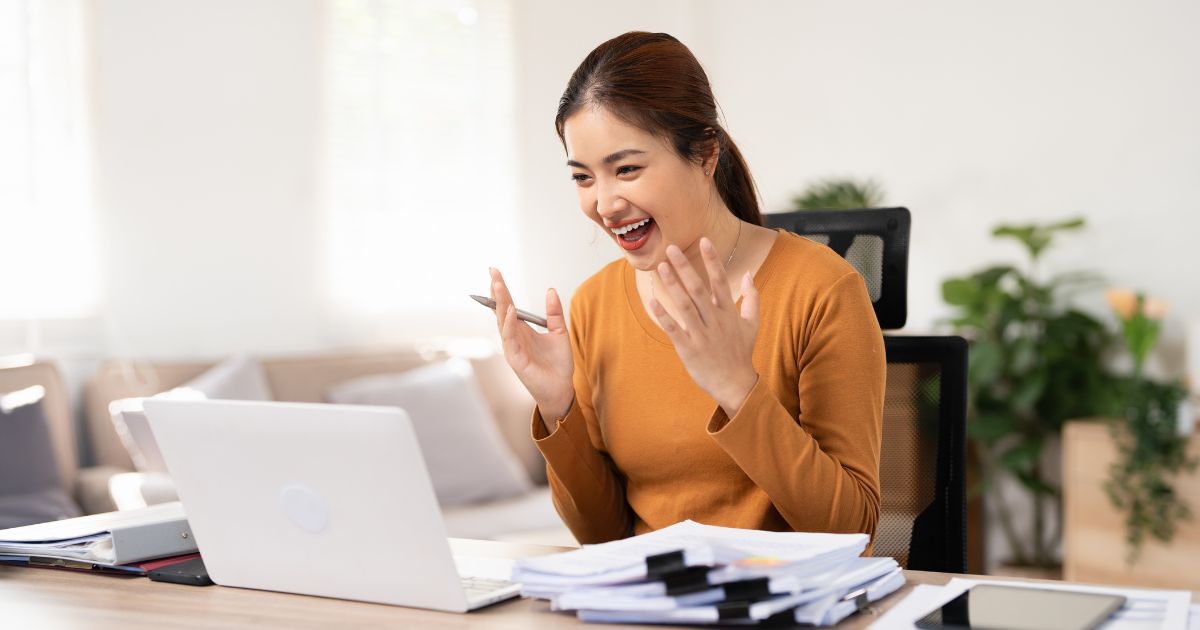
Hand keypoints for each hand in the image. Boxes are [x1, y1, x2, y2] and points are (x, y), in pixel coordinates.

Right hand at [489, 268, 574, 425]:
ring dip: (499, 303)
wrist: (562, 388)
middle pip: (501, 310)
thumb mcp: (560, 333)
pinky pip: (510, 338)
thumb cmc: (558, 364)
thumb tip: (550, 290)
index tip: (495, 271)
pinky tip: (510, 310)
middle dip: (496, 290)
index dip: (502, 289)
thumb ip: (554, 313)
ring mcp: (512, 348)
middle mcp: (514, 337)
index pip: (508, 305)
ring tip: (497, 285)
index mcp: (522, 330)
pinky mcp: (515, 359)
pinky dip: (509, 324)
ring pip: (502, 322)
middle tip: (492, 271)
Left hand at [648, 239, 759, 415]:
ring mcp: (701, 335)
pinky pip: (674, 329)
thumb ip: (752, 297)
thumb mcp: (752, 324)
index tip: (704, 240)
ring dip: (673, 285)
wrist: (735, 384)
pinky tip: (653, 301)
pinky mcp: (689, 349)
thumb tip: (748, 273)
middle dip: (686, 267)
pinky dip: (664, 315)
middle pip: (698, 289)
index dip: (712, 260)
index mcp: (729, 313)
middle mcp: (715, 321)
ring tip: (661, 267)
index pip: (720, 281)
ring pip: (685, 306)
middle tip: (671, 248)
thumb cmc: (741, 352)